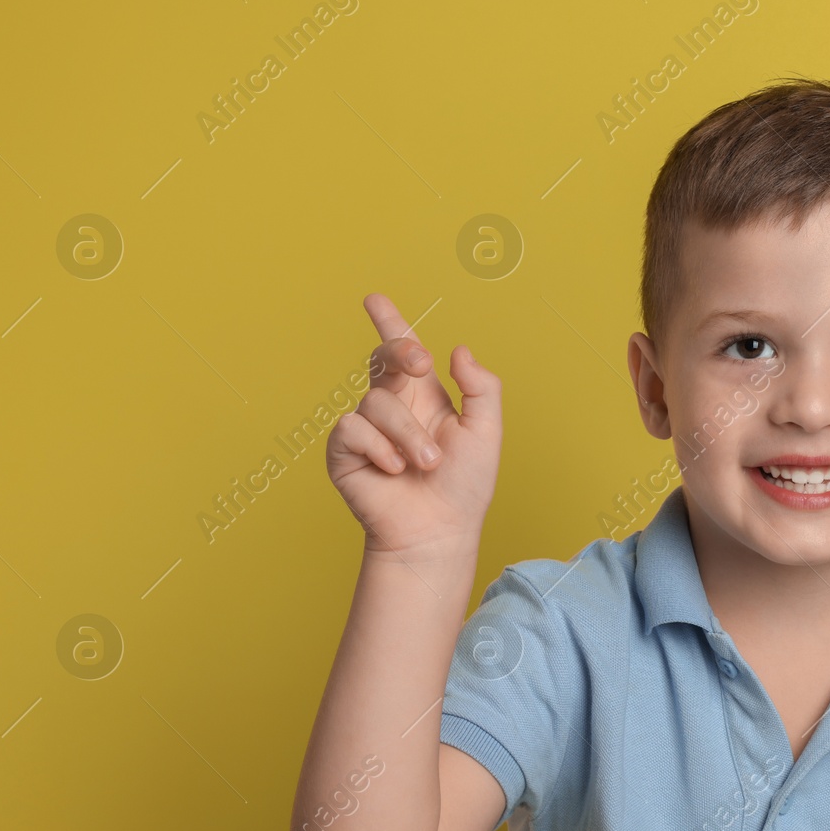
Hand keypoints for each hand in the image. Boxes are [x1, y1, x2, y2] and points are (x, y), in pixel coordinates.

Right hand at [326, 293, 501, 558]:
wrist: (438, 531)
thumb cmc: (464, 486)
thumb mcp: (486, 432)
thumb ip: (480, 387)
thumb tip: (458, 350)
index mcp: (424, 397)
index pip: (404, 352)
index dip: (389, 323)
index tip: (375, 299)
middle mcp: (392, 407)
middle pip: (383, 359)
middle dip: (400, 352)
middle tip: (420, 366)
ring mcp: (365, 429)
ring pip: (377, 403)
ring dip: (409, 436)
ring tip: (425, 465)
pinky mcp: (344, 452)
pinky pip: (354, 430)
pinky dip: (381, 450)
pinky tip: (393, 472)